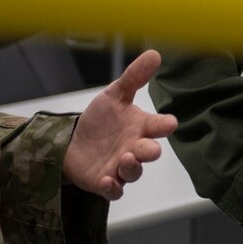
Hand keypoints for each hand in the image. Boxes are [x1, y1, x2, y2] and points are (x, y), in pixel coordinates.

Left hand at [63, 49, 178, 201]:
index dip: (165, 125)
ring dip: (131, 167)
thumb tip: (155, 53)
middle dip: (150, 152)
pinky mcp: (105, 182)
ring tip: (124, 158)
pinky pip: (114, 190)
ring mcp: (120, 167)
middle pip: (148, 153)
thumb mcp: (113, 95)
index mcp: (140, 127)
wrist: (72, 143)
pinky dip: (113, 187)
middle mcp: (133, 148)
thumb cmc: (99, 120)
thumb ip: (134, 77)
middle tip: (149, 148)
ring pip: (133, 172)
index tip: (170, 123)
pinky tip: (107, 179)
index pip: (158, 126)